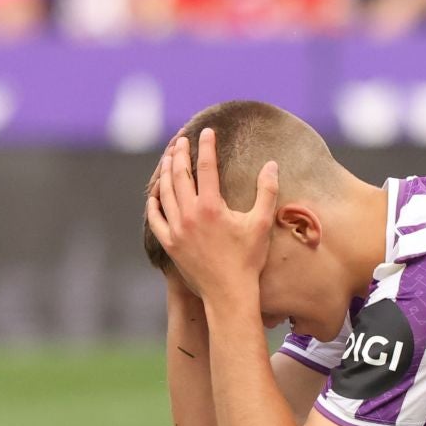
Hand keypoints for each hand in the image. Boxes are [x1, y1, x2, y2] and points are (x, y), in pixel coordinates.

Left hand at [145, 129, 277, 306]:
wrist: (228, 293)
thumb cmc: (248, 259)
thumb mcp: (262, 223)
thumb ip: (267, 192)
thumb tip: (272, 165)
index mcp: (211, 206)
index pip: (206, 166)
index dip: (206, 146)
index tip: (207, 132)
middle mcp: (189, 214)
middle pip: (179, 175)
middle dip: (179, 153)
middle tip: (181, 140)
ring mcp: (176, 229)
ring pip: (165, 192)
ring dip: (165, 172)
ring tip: (168, 159)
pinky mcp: (169, 243)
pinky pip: (155, 218)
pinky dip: (154, 203)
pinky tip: (155, 194)